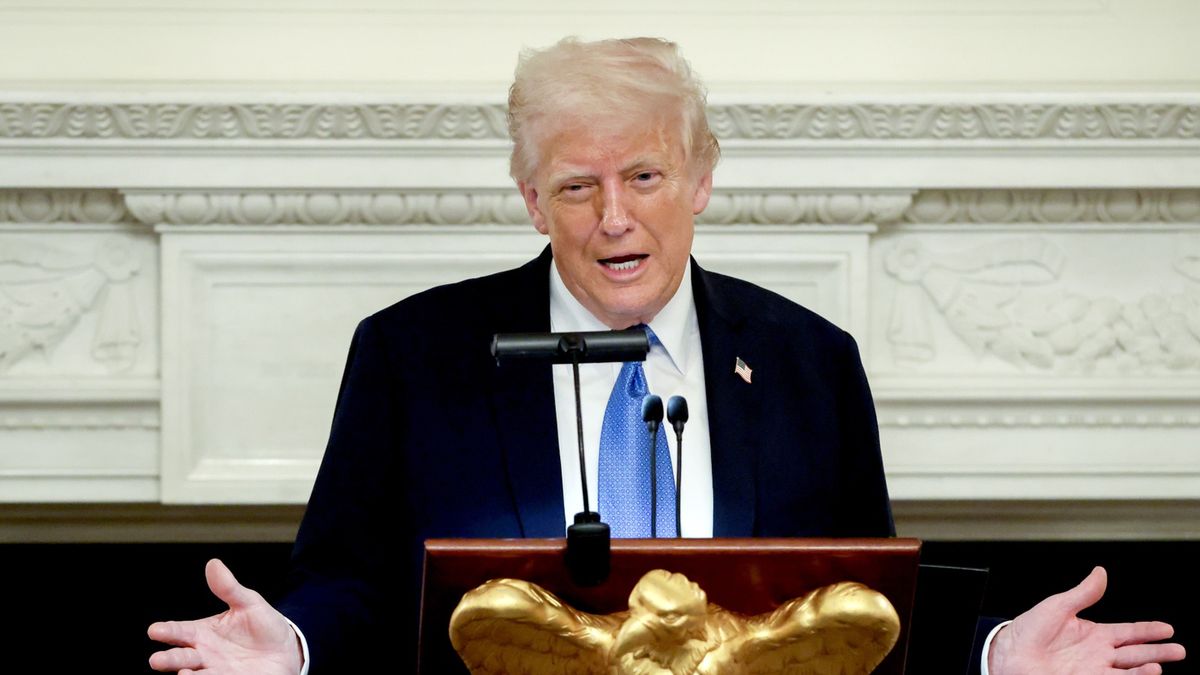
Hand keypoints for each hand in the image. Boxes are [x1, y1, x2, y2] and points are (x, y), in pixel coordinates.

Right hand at [148, 559, 302, 673]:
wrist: (286, 651)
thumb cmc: (263, 626)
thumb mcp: (248, 603)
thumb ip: (229, 588)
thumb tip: (213, 564)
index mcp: (203, 633)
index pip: (179, 631)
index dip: (166, 631)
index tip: (155, 630)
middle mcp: (204, 654)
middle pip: (180, 657)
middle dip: (168, 659)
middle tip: (157, 660)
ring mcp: (215, 671)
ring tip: (183, 674)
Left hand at [988, 566, 1184, 674]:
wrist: (1010, 654)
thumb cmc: (1028, 630)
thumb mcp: (1058, 606)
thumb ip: (1083, 593)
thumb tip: (1100, 572)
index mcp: (1095, 634)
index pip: (1129, 631)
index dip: (1148, 630)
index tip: (1168, 629)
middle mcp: (1098, 654)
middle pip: (1135, 653)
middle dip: (1158, 651)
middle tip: (1179, 650)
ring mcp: (1094, 670)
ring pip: (1128, 670)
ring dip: (1146, 668)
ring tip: (1160, 664)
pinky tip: (1142, 674)